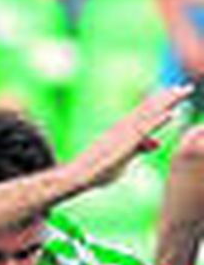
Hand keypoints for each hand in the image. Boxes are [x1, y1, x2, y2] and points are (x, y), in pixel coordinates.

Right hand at [65, 86, 191, 190]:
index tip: (177, 91)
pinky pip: (144, 130)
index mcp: (124, 130)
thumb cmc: (98, 170)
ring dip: (166, 103)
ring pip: (149, 115)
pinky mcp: (124, 144)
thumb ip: (141, 148)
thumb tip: (157, 142)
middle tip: (187, 87)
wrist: (77, 177)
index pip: (146, 111)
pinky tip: (171, 113)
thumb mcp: (125, 158)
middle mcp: (124, 128)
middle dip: (168, 98)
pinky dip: (158, 120)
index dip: (162, 101)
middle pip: (149, 109)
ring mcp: (124, 135)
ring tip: (183, 92)